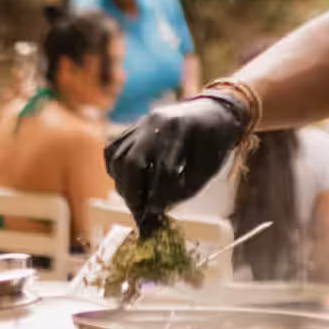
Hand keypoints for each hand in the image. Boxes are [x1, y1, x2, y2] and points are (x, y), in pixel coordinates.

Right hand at [106, 91, 250, 227]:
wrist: (215, 112)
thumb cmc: (215, 144)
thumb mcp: (207, 169)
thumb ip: (182, 190)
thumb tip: (153, 208)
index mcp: (178, 129)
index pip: (159, 169)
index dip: (155, 196)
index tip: (155, 216)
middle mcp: (154, 122)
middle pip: (129, 161)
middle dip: (131, 193)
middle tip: (140, 215)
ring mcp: (141, 123)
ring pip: (116, 156)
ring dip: (123, 184)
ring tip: (136, 202)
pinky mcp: (134, 128)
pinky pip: (113, 150)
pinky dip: (116, 170)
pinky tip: (128, 184)